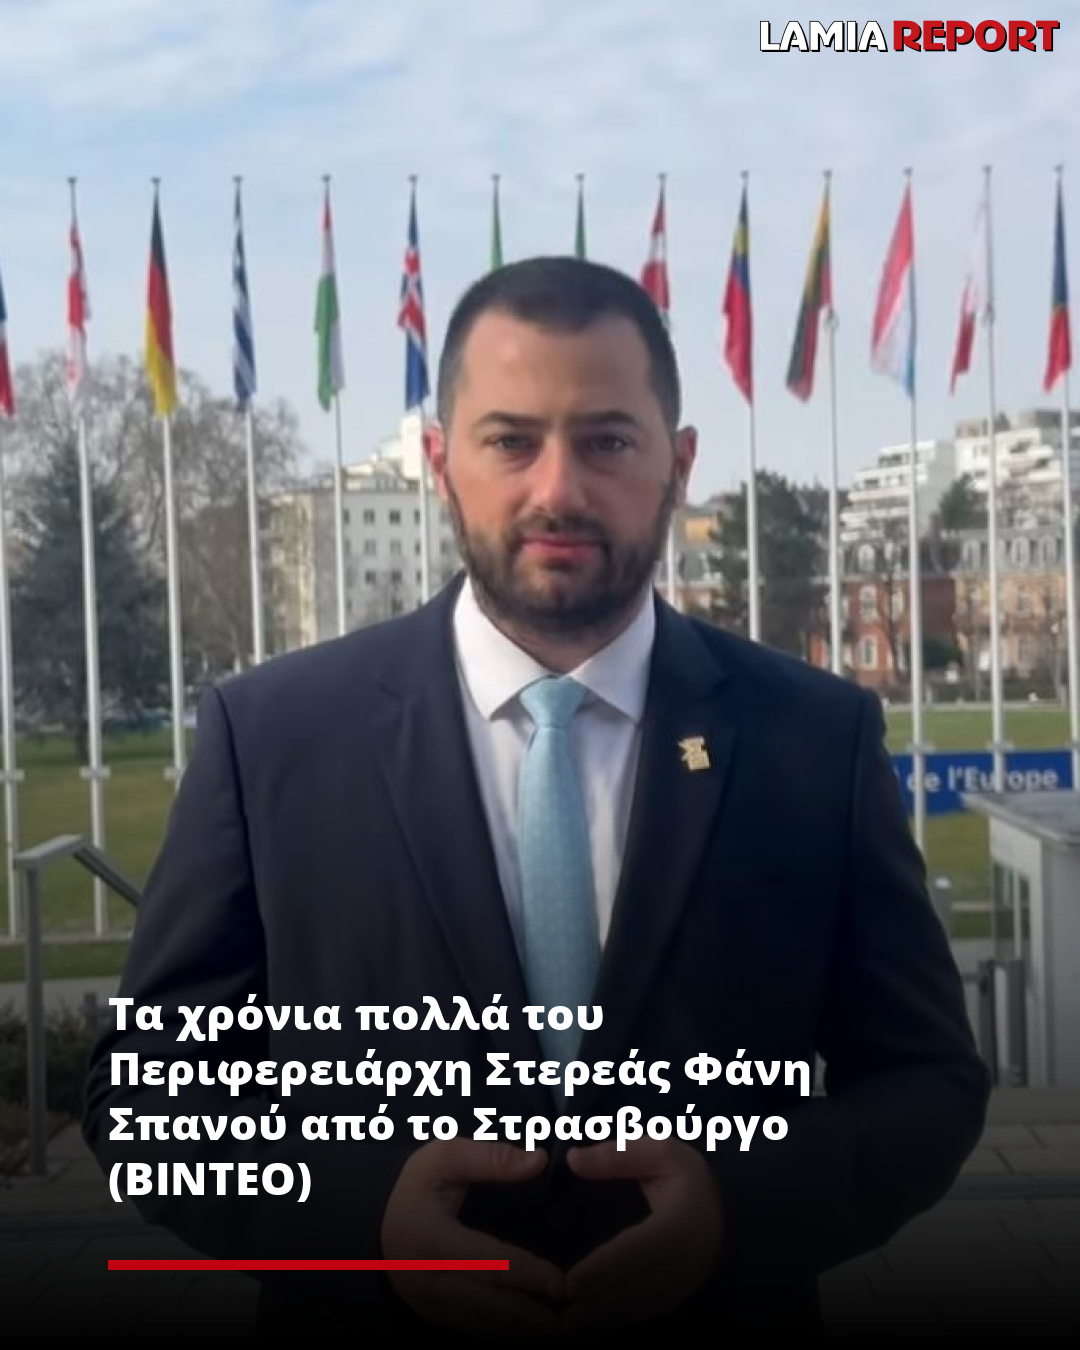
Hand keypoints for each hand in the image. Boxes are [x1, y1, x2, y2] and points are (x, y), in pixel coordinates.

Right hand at [381, 1139, 564, 1339]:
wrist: (379, 1226)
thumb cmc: (416, 1189)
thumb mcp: (443, 1158)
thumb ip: (490, 1158)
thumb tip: (537, 1162)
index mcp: (432, 1241)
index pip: (488, 1262)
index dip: (527, 1275)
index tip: (563, 1284)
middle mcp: (431, 1283)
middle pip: (491, 1307)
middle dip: (534, 1320)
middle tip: (576, 1324)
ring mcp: (432, 1307)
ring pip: (486, 1327)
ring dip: (525, 1334)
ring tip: (565, 1334)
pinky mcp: (438, 1319)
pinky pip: (478, 1332)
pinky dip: (508, 1336)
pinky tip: (535, 1335)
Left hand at [562, 1138, 722, 1332]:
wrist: (724, 1213)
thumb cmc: (687, 1179)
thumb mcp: (660, 1152)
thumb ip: (617, 1155)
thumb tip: (573, 1159)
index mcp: (678, 1225)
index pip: (637, 1251)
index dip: (603, 1269)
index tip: (570, 1283)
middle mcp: (681, 1264)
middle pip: (636, 1291)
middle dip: (596, 1309)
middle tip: (559, 1323)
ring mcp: (680, 1286)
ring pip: (638, 1310)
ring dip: (602, 1323)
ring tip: (566, 1331)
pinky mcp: (674, 1298)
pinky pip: (642, 1314)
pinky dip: (614, 1323)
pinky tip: (588, 1329)